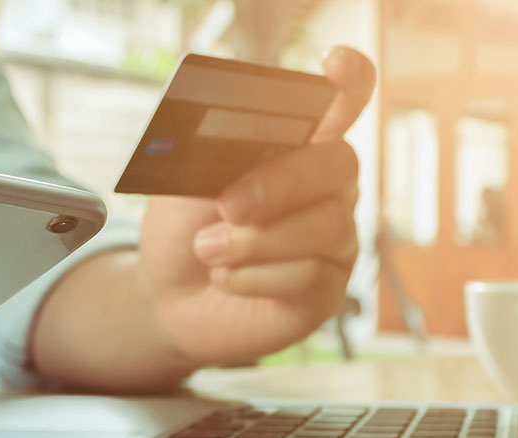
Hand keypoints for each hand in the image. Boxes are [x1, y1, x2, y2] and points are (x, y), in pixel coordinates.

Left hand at [138, 46, 375, 364]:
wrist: (168, 297)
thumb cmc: (184, 229)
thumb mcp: (186, 184)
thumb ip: (217, 157)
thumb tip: (237, 140)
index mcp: (298, 147)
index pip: (342, 102)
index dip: (350, 80)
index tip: (333, 62)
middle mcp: (328, 189)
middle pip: (340, 163)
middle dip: (282, 183)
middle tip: (228, 205)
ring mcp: (334, 241)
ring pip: (328, 225)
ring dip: (257, 240)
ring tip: (206, 248)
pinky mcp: (327, 291)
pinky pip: (311, 277)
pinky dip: (256, 277)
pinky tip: (224, 278)